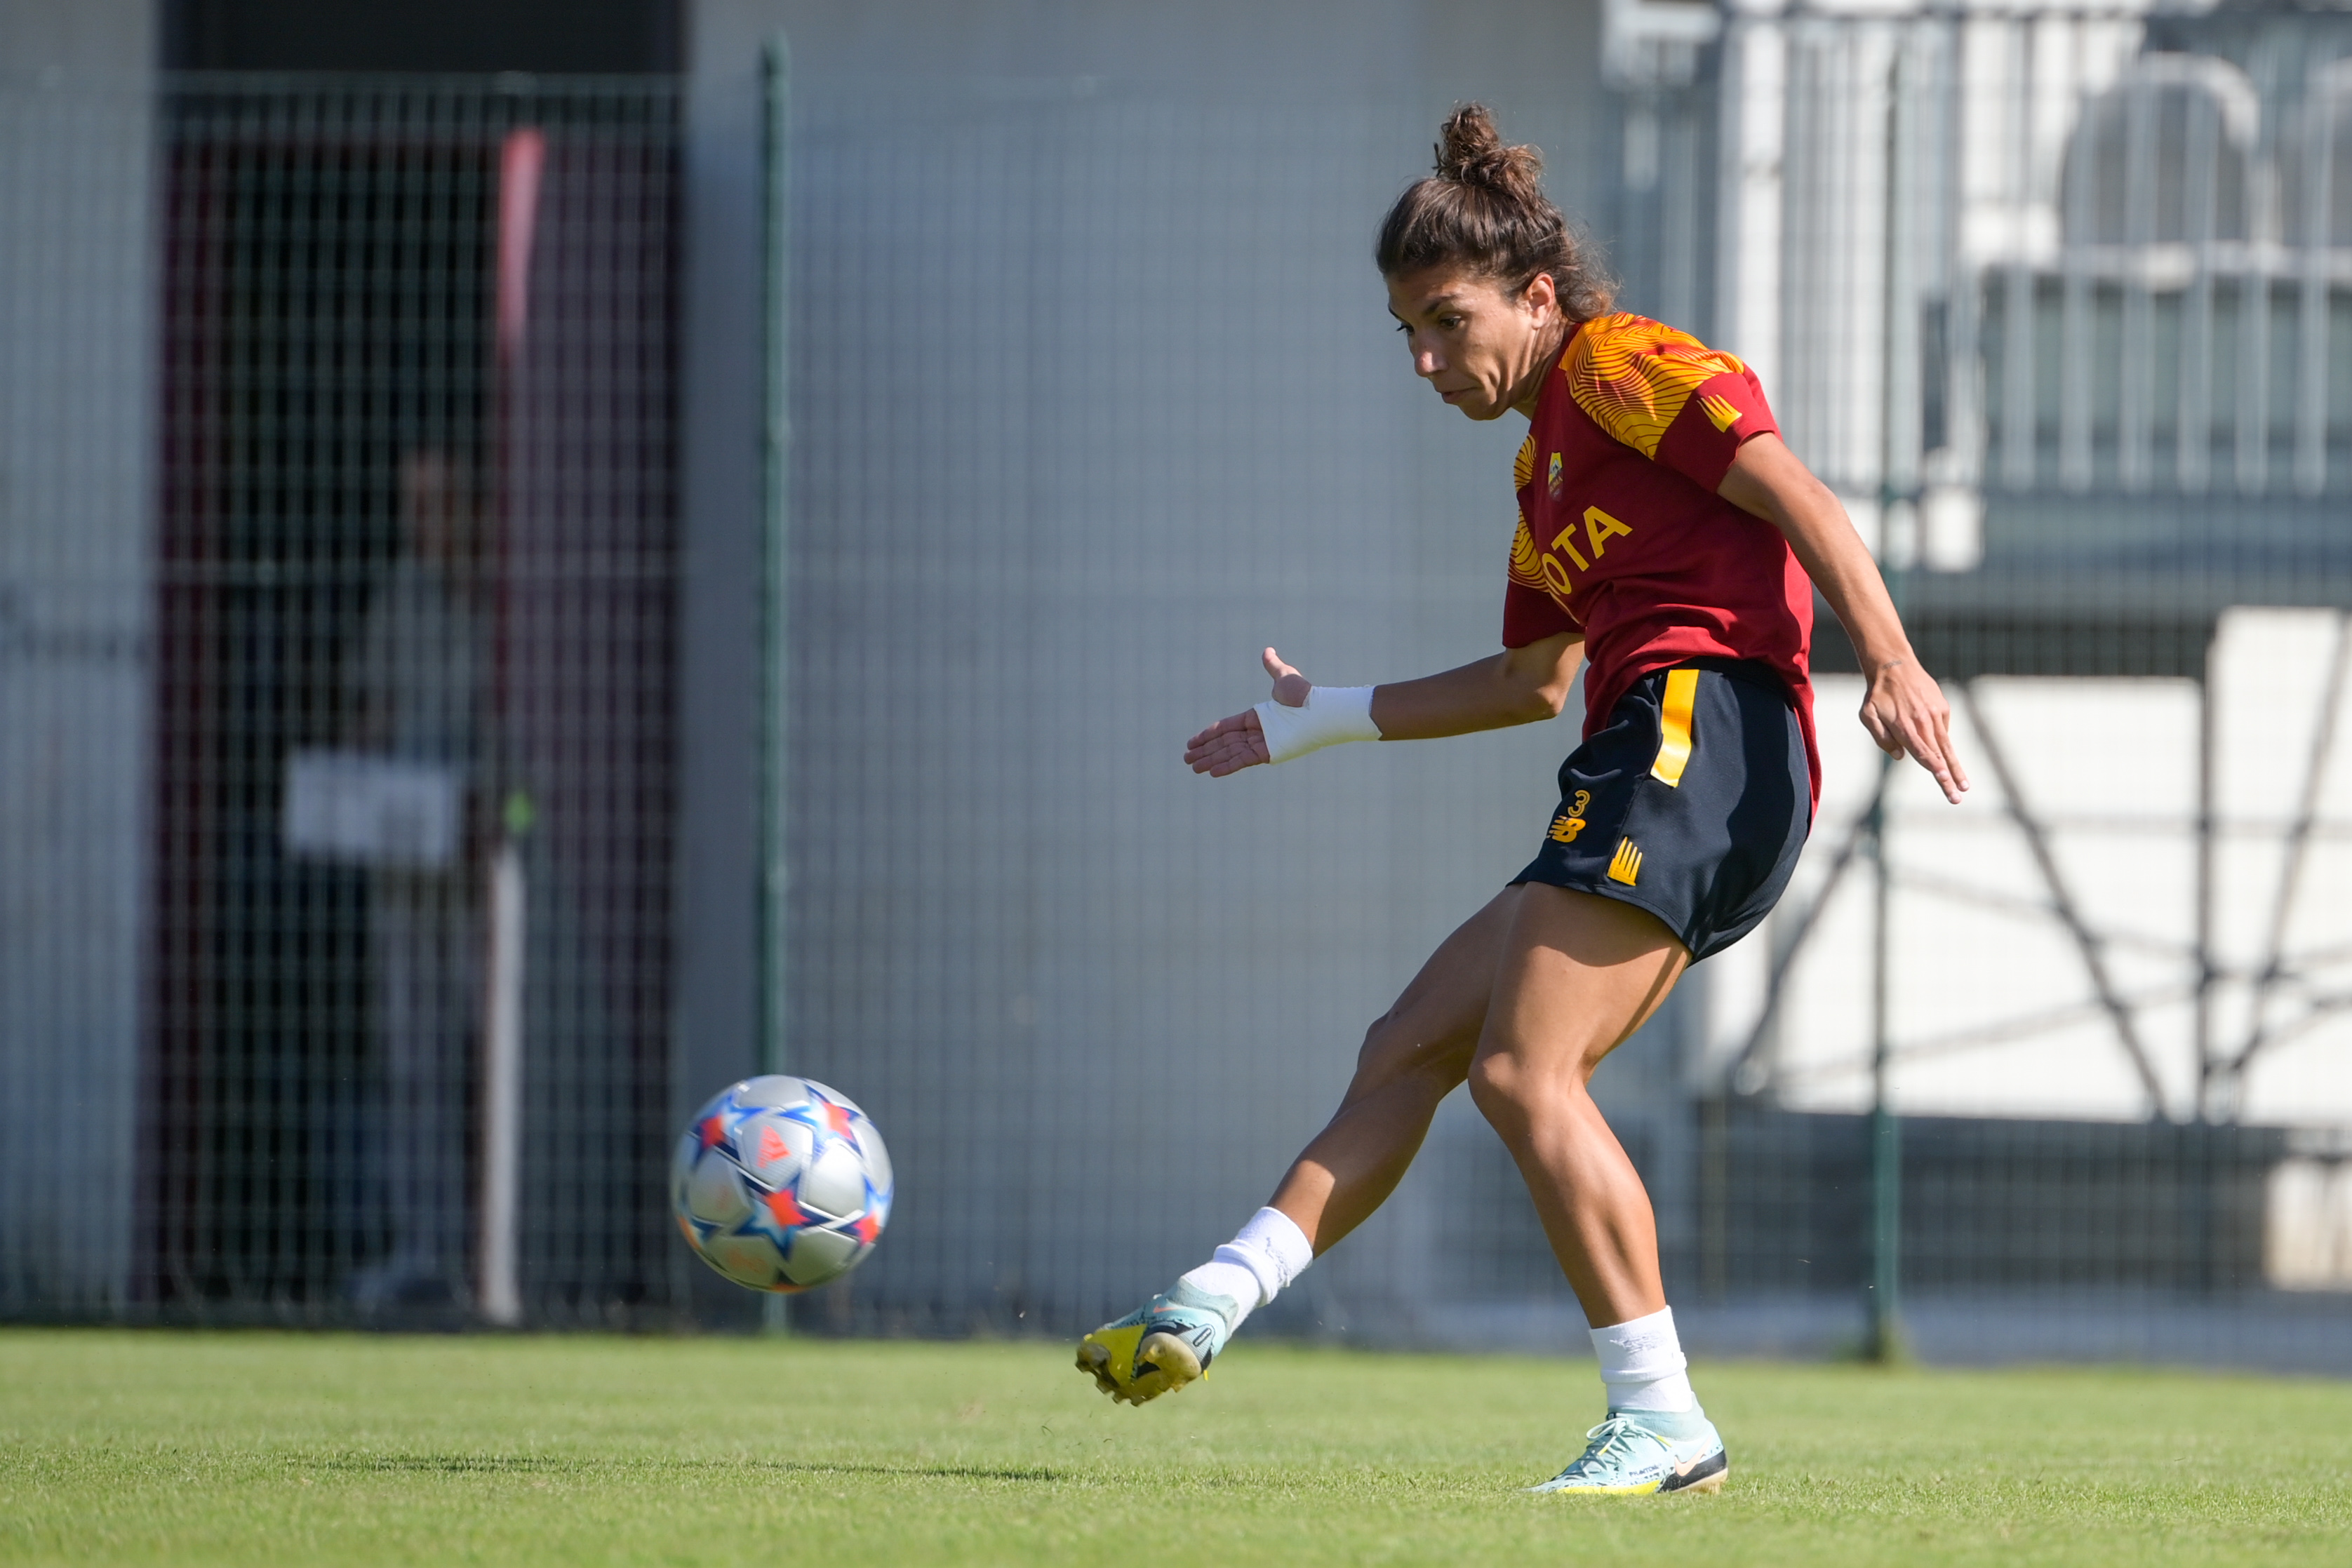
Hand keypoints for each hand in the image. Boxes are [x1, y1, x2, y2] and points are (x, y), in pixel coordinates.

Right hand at [1183, 648, 1308, 776]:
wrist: (1319, 710)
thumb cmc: (1304, 694)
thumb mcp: (1284, 677)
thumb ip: (1273, 666)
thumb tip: (1267, 650)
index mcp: (1257, 717)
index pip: (1226, 728)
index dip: (1208, 734)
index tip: (1192, 742)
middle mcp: (1257, 733)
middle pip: (1224, 743)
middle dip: (1204, 751)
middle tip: (1186, 759)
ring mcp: (1262, 744)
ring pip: (1229, 753)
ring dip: (1210, 760)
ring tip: (1192, 767)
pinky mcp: (1268, 754)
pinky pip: (1242, 760)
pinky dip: (1227, 766)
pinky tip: (1211, 771)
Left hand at [1860, 657, 1968, 803]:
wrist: (1894, 666)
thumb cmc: (1878, 695)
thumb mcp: (1868, 716)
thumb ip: (1882, 738)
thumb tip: (1901, 756)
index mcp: (1905, 726)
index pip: (1922, 751)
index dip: (1933, 767)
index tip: (1943, 779)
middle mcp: (1923, 721)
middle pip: (1939, 755)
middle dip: (1949, 778)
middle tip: (1957, 798)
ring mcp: (1936, 714)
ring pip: (1948, 746)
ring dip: (1956, 767)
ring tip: (1965, 786)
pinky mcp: (1943, 708)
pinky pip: (1943, 730)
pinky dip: (1940, 740)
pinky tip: (1932, 741)